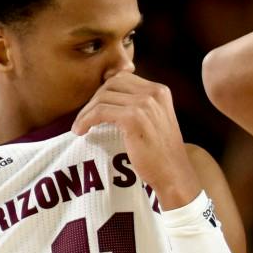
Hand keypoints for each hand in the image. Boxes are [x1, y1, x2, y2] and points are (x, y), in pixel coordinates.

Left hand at [71, 73, 199, 207]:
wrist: (173, 174)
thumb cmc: (161, 153)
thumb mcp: (155, 121)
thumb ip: (139, 106)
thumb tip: (108, 99)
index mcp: (159, 91)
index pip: (123, 78)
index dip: (104, 92)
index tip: (95, 109)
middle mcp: (154, 93)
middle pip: (111, 84)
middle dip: (93, 100)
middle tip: (84, 118)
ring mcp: (145, 104)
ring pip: (103, 97)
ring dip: (86, 112)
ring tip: (79, 126)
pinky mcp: (134, 118)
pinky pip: (100, 111)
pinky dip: (86, 119)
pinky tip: (80, 130)